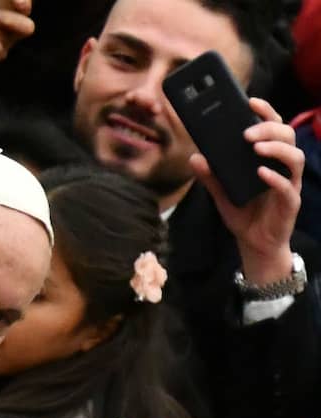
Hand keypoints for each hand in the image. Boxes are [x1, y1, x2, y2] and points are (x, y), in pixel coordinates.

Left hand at [190, 98, 304, 284]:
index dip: (265, 112)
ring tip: (256, 147)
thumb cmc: (242, 213)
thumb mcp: (219, 193)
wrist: (253, 243)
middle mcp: (281, 167)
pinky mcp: (290, 203)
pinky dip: (275, 177)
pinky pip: (288, 187)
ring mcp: (288, 184)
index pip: (272, 128)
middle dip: (268, 128)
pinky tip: (261, 173)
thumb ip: (210, 176)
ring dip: (276, 148)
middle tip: (246, 132)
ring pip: (295, 157)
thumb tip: (195, 157)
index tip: (250, 101)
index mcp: (266, 159)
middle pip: (287, 135)